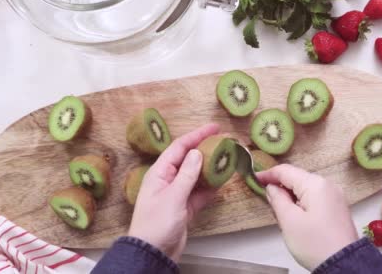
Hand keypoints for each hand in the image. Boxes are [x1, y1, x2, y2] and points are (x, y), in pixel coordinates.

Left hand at [128, 124, 219, 261]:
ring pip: (197, 175)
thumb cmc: (156, 224)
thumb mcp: (173, 197)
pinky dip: (211, 187)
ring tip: (228, 159)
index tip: (214, 128)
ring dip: (211, 168)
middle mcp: (168, 180)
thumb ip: (187, 175)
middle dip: (206, 150)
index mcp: (159, 173)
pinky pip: (200, 192)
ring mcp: (177, 194)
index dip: (197, 135)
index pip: (180, 147)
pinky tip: (223, 181)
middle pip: (189, 159)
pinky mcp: (185, 207)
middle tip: (225, 142)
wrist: (153, 253)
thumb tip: (197, 152)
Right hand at [257, 164, 357, 270]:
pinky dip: (302, 203)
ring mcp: (335, 196)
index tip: (254, 179)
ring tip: (280, 212)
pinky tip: (295, 216)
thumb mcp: (289, 221)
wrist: (344, 265)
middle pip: (297, 179)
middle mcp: (328, 185)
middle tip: (266, 200)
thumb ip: (277, 199)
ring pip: (306, 189)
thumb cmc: (315, 243)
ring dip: (290, 196)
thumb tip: (271, 188)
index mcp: (316, 184)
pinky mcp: (337, 208)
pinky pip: (315, 198)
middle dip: (280, 187)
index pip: (286, 171)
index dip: (268, 174)